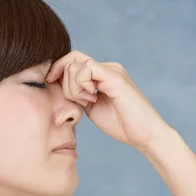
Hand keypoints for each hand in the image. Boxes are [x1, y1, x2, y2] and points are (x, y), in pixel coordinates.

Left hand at [46, 50, 170, 152]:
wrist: (145, 136)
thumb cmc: (122, 125)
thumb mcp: (91, 108)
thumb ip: (78, 95)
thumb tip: (56, 86)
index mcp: (102, 74)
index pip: (73, 60)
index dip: (57, 70)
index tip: (50, 85)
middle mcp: (108, 67)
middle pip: (71, 60)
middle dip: (65, 82)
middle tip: (80, 101)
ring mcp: (112, 70)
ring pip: (76, 65)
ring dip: (74, 87)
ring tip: (89, 101)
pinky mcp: (115, 78)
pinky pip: (87, 69)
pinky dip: (81, 85)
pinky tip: (91, 98)